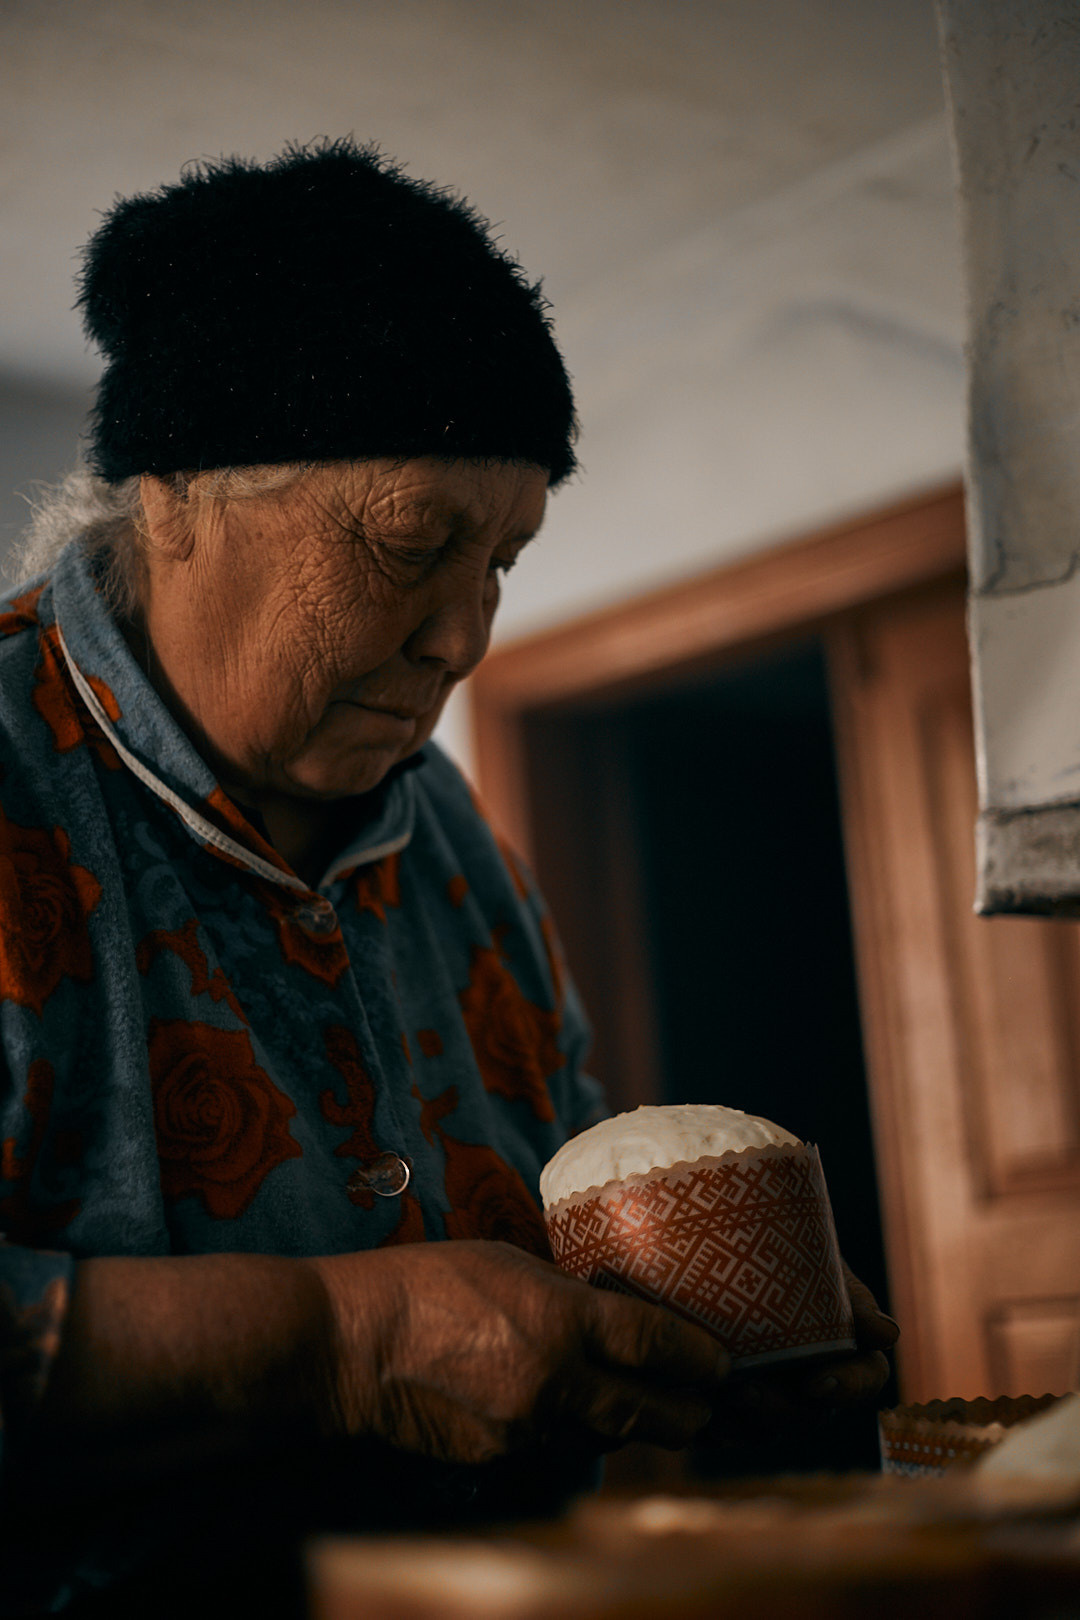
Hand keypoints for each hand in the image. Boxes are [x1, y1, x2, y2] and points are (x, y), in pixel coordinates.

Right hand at [307, 1240, 729, 1464]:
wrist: (348, 1345)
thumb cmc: (424, 1283)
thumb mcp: (508, 1264)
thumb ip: (565, 1296)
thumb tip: (610, 1313)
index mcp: (560, 1319)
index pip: (657, 1345)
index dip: (702, 1358)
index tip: (725, 1361)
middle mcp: (554, 1380)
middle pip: (649, 1413)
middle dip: (689, 1412)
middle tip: (709, 1403)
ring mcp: (526, 1428)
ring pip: (605, 1435)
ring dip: (634, 1424)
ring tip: (658, 1412)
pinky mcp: (498, 1458)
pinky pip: (555, 1447)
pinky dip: (572, 1431)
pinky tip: (571, 1412)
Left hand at [702, 1261, 897, 1444]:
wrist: (722, 1245)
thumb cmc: (782, 1249)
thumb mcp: (815, 1259)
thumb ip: (849, 1295)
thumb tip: (888, 1335)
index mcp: (846, 1347)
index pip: (867, 1377)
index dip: (849, 1387)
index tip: (817, 1381)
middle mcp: (815, 1383)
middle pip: (812, 1413)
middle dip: (781, 1408)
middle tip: (746, 1390)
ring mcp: (774, 1400)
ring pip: (768, 1430)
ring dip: (745, 1421)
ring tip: (716, 1398)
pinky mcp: (732, 1409)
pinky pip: (727, 1433)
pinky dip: (714, 1428)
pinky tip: (698, 1417)